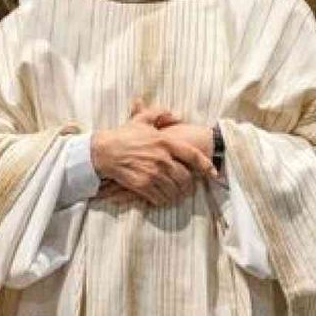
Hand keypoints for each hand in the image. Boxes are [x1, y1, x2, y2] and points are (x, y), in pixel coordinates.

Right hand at [90, 102, 215, 206]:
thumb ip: (160, 114)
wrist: (102, 151)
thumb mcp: (141, 119)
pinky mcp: (142, 185)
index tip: (213, 174)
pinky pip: (160, 197)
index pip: (193, 156)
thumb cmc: (123, 135)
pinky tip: (162, 199)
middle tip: (188, 189)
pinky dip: (164, 201)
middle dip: (189, 186)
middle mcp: (162, 159)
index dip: (206, 166)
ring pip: (174, 190)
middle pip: (186, 178)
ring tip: (177, 196)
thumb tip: (177, 116)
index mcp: (165, 142)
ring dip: (177, 195)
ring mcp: (152, 173)